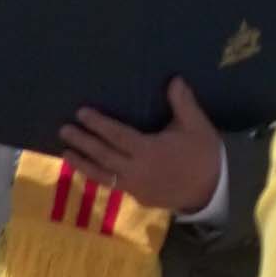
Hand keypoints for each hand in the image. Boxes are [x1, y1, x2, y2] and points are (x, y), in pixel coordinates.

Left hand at [60, 73, 226, 221]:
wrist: (211, 191)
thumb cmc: (204, 155)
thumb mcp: (198, 126)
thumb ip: (183, 103)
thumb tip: (174, 79)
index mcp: (148, 150)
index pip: (116, 135)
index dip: (98, 124)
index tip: (81, 113)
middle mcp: (136, 170)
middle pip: (103, 155)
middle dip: (82, 142)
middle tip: (64, 130)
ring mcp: (134, 186)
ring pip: (102, 174)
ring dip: (82, 163)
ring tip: (65, 153)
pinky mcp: (137, 197)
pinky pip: (112, 185)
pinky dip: (97, 176)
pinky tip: (89, 170)